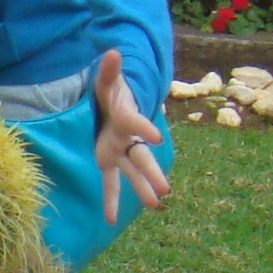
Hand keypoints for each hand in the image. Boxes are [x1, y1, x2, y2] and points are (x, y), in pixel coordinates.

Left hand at [92, 47, 168, 225]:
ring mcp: (119, 152)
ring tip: (156, 205)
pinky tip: (109, 220)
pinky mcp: (107, 160)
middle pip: (141, 157)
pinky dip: (110, 200)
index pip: (135, 123)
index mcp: (126, 118)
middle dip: (151, 172)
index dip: (145, 128)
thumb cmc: (110, 93)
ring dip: (142, 188)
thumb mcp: (106, 82)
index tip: (156, 138)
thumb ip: (110, 71)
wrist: (111, 103)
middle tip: (165, 189)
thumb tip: (113, 52)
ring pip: (132, 172)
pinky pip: (110, 182)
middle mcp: (126, 139)